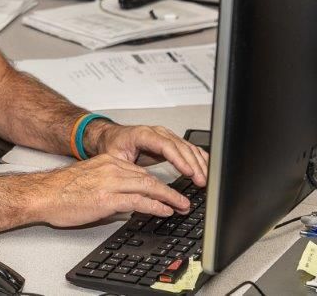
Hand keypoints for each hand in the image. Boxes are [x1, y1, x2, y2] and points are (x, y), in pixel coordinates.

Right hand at [39, 154, 190, 226]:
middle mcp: (111, 168)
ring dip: (169, 197)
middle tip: (183, 199)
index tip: (169, 190)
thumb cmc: (61, 191)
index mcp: (107, 162)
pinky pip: (138, 201)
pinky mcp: (106, 199)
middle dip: (170, 189)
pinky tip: (165, 211)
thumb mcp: (89, 180)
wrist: (42, 194)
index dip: (158, 181)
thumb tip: (126, 200)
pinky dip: (155, 206)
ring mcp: (109, 183)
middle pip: (148, 177)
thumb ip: (109, 185)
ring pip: (148, 186)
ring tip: (181, 206)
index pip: (140, 171)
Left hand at [87, 122, 208, 186]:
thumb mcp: (113, 157)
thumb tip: (137, 184)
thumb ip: (125, 169)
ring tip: (205, 180)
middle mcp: (157, 133)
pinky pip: (188, 149)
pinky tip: (206, 169)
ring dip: (199, 163)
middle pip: (180, 147)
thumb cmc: (112, 145)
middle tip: (201, 181)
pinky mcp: (170, 142)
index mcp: (143, 134)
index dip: (179, 159)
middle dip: (193, 164)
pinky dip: (199, 159)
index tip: (189, 172)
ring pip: (187, 147)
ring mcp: (165, 136)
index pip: (165, 145)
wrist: (110, 136)